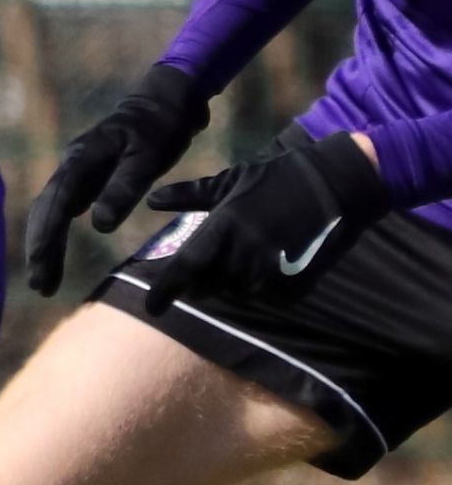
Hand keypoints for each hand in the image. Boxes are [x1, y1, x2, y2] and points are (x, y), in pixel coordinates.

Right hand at [22, 63, 210, 295]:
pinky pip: (60, 208)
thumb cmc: (160, 128)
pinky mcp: (83, 176)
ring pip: (50, 211)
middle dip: (40, 249)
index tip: (41, 266)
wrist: (164, 101)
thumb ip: (123, 189)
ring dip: (45, 244)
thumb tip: (97, 226)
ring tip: (46, 280)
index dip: (46, 236)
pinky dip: (54, 232)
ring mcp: (74, 170)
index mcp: (81, 159)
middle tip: (41, 287)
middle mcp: (69, 165)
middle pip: (45, 210)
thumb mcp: (148, 158)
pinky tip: (55, 251)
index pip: (55, 203)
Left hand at [136, 133, 386, 309]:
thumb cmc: (276, 178)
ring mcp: (270, 267)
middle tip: (194, 277)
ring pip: (235, 292)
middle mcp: (242, 253)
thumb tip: (152, 201)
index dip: (165, 291)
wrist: (332, 184)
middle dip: (197, 284)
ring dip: (226, 284)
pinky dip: (253, 286)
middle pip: (207, 286)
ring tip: (229, 267)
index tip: (152, 306)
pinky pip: (263, 293)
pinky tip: (256, 269)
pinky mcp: (293, 276)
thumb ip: (190, 196)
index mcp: (223, 228)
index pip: (185, 268)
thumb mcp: (230, 180)